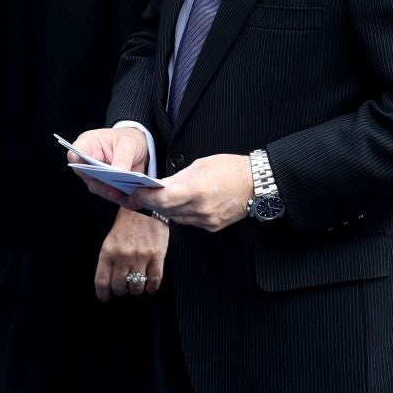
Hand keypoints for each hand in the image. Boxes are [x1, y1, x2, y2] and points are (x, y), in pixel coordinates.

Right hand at [68, 126, 149, 207]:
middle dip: (100, 183)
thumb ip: (122, 158)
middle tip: (113, 188)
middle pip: (86, 176)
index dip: (79, 164)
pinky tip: (131, 199)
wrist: (140, 148)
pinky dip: (120, 198)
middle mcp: (88, 162)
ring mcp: (95, 175)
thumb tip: (118, 172)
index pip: (74, 155)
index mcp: (88, 144)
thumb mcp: (128, 143)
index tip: (92, 171)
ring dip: (110, 192)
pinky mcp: (106, 186)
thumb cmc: (128, 139)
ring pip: (97, 188)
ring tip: (123, 194)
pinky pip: (110, 194)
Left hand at [94, 207, 167, 301]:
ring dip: (136, 290)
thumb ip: (109, 259)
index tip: (106, 298)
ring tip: (137, 286)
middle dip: (121, 291)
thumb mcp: (110, 240)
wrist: (146, 207)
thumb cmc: (127, 224)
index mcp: (108, 252)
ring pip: (136, 286)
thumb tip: (109, 280)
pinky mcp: (157, 256)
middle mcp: (123, 256)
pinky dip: (152, 287)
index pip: (102, 281)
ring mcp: (141, 257)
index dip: (103, 294)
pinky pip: (155, 280)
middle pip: (119, 286)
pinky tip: (150, 288)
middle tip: (124, 288)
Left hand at [135, 152, 253, 231]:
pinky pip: (189, 221)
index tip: (136, 191)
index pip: (162, 199)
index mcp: (197, 190)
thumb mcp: (200, 165)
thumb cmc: (230, 169)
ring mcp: (206, 220)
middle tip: (142, 194)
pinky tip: (183, 203)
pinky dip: (182, 213)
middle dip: (152, 202)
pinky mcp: (211, 227)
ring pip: (176, 218)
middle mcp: (200, 209)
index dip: (145, 196)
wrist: (255, 184)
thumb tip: (159, 186)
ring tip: (162, 198)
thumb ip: (178, 178)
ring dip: (166, 209)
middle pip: (166, 210)